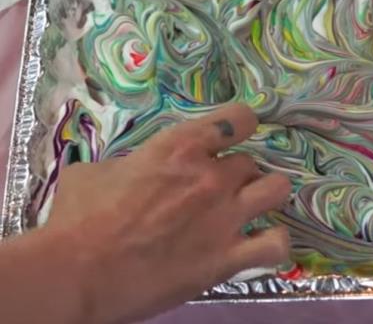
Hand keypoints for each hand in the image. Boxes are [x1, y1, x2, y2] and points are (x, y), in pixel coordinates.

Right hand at [45, 104, 290, 322]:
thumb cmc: (77, 219)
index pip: (240, 119)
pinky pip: (276, 245)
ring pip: (277, 190)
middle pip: (252, 163)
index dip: (239, 127)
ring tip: (249, 209)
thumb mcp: (96, 171)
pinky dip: (274, 243)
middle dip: (238, 175)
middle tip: (218, 191)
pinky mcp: (228, 258)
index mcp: (181, 147)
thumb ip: (129, 164)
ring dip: (265, 197)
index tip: (230, 138)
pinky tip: (260, 244)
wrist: (75, 274)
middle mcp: (212, 177)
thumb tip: (129, 170)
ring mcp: (225, 217)